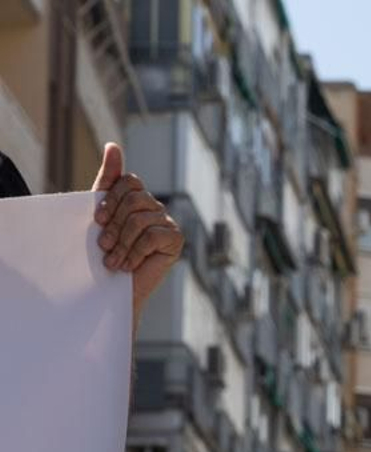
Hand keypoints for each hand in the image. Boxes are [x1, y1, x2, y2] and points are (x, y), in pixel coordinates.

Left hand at [91, 144, 182, 325]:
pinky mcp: (176, 240)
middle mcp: (155, 207)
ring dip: (122, 242)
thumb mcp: (103, 214)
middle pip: (134, 198)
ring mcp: (168, 222)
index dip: (111, 198)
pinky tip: (128, 265)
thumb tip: (113, 145)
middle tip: (102, 245)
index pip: (128, 181)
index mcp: (137, 198)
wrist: (115, 289)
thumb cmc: (106, 252)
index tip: (97, 219)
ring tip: (112, 260)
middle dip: (114, 224)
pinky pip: (152, 235)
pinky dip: (135, 252)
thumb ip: (108, 181)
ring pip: (140, 218)